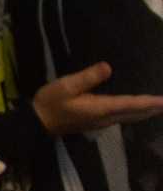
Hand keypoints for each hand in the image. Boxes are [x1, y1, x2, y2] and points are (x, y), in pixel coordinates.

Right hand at [35, 60, 162, 135]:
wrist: (38, 123)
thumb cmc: (50, 103)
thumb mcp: (65, 86)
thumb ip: (87, 77)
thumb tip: (108, 67)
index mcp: (101, 108)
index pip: (132, 104)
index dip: (150, 102)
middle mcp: (107, 117)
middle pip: (136, 114)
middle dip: (153, 108)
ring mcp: (102, 122)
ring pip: (132, 117)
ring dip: (147, 112)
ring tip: (158, 106)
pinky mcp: (97, 122)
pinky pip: (124, 117)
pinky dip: (136, 113)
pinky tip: (137, 109)